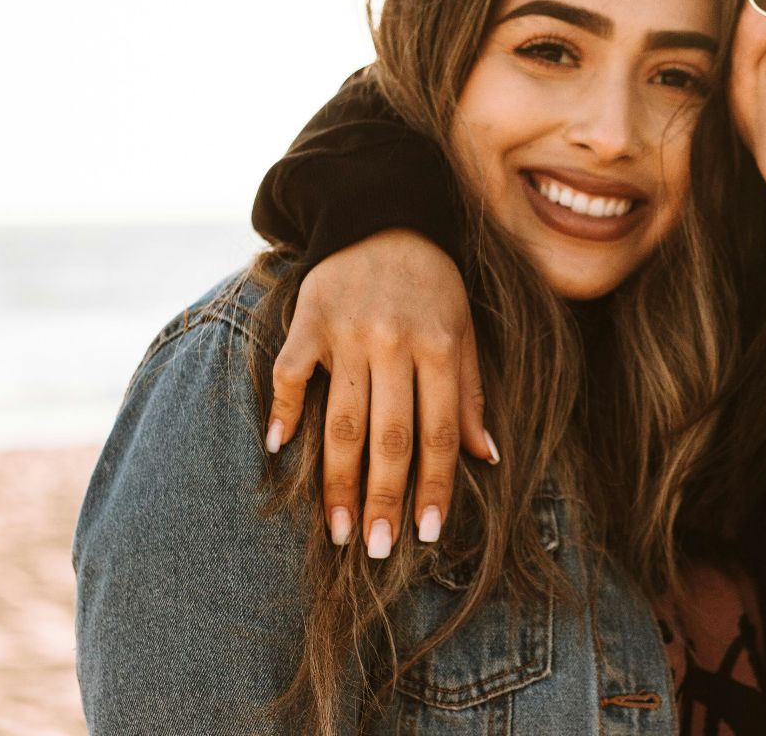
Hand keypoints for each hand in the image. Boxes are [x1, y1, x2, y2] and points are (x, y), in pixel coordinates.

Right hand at [264, 229, 493, 558]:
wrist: (382, 216)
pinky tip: (279, 450)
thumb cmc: (430, 284)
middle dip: (383, 499)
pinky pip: (289, 373)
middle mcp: (393, 343)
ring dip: (337, 480)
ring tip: (336, 530)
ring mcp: (346, 332)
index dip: (434, 486)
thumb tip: (486, 457)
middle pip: (388, 436)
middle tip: (377, 550)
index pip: (438, 432)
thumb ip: (470, 392)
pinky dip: (281, 410)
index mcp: (438, 347)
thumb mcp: (463, 329)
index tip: (427, 534)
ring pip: (340, 419)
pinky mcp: (307, 320)